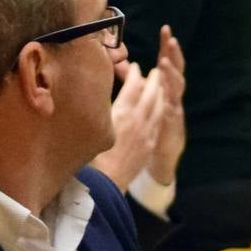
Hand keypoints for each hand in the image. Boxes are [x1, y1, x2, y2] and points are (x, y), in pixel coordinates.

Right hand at [91, 61, 165, 190]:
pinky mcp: (149, 145)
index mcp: (122, 113)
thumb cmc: (90, 156)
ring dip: (159, 95)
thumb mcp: (91, 126)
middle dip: (153, 81)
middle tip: (155, 71)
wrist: (106, 183)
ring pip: (158, 108)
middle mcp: (138, 120)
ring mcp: (146, 133)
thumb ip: (97, 108)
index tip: (134, 66)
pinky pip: (157, 124)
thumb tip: (93, 95)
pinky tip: (157, 111)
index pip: (133, 86)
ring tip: (159, 87)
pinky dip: (159, 112)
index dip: (134, 74)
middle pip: (151, 94)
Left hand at [147, 26, 185, 185]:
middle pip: (175, 68)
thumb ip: (132, 84)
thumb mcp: (139, 103)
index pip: (166, 63)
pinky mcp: (173, 118)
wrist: (159, 158)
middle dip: (173, 52)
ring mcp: (174, 106)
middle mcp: (172, 95)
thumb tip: (122, 65)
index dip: (166, 47)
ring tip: (166, 55)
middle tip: (170, 35)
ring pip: (177, 83)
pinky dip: (171, 89)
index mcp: (165, 89)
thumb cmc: (149, 130)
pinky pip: (173, 101)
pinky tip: (166, 79)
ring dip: (173, 68)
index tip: (165, 30)